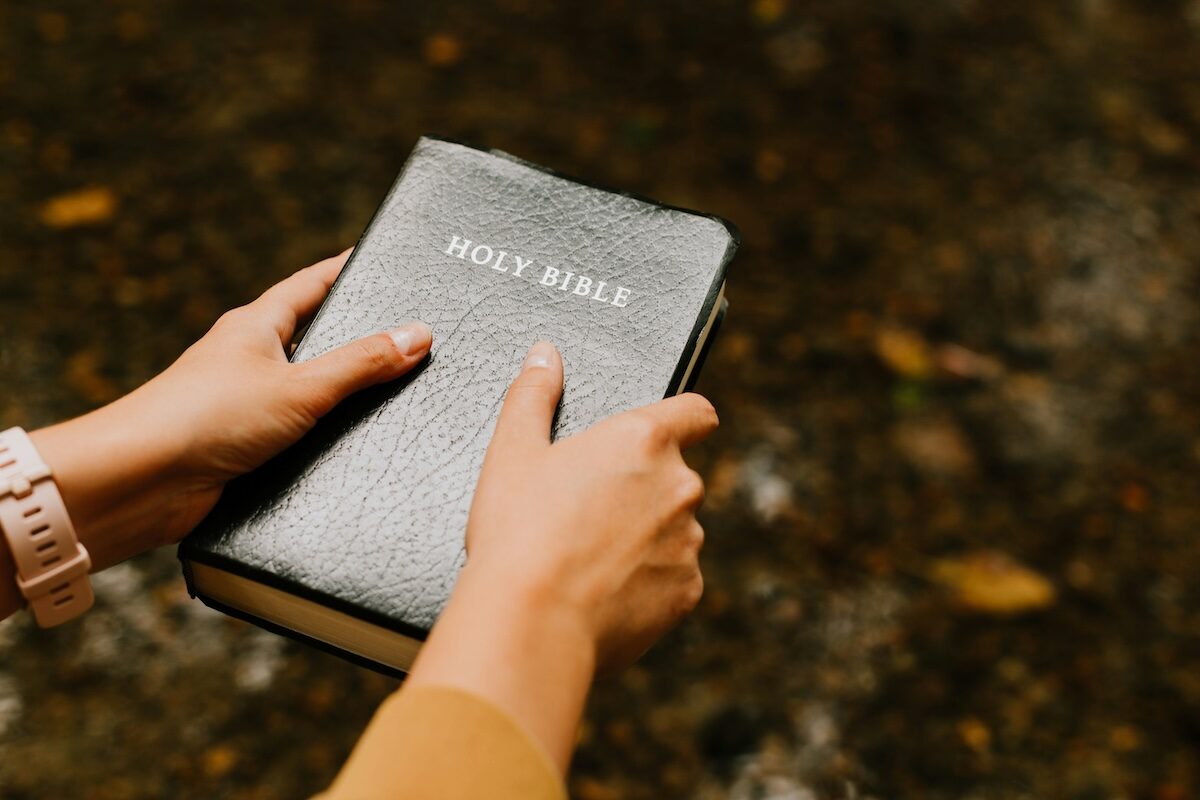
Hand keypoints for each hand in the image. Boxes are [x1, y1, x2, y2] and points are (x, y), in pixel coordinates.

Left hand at [1, 250, 430, 616]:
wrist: (140, 480)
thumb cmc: (204, 418)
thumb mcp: (300, 386)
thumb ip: (361, 364)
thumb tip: (417, 335)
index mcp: (256, 326)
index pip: (311, 285)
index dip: (345, 270)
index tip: (377, 259)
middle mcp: (248, 359)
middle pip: (311, 336)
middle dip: (352, 335)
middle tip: (399, 329)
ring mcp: (243, 402)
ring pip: (304, 389)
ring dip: (338, 393)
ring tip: (387, 392)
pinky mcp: (242, 446)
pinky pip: (295, 433)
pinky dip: (322, 436)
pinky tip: (348, 445)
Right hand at [468, 342, 715, 671]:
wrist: (531, 624)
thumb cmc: (517, 533)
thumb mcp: (513, 453)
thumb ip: (533, 396)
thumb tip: (545, 355)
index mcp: (642, 439)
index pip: (696, 412)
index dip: (685, 418)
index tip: (664, 433)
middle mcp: (680, 484)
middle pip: (675, 477)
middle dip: (643, 490)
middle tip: (589, 512)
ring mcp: (688, 541)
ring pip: (675, 530)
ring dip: (647, 537)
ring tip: (588, 559)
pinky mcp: (687, 592)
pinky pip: (673, 578)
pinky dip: (647, 583)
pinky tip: (602, 593)